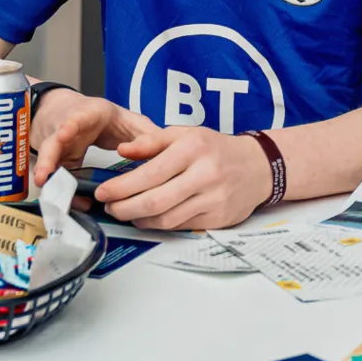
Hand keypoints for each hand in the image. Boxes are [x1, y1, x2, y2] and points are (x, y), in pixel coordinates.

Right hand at [30, 93, 163, 187]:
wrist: (75, 113)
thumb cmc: (101, 117)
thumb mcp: (126, 120)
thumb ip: (144, 135)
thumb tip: (168, 152)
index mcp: (87, 115)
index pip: (76, 118)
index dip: (70, 126)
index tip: (65, 133)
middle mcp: (67, 130)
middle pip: (53, 143)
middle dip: (48, 158)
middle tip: (45, 174)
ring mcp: (58, 147)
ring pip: (47, 161)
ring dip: (46, 176)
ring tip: (44, 187)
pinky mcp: (57, 162)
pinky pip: (55, 177)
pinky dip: (59, 189)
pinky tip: (63, 202)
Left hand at [93, 126, 270, 229]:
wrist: (258, 166)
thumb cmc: (217, 149)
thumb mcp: (185, 134)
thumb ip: (152, 141)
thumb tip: (123, 151)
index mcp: (193, 149)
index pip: (150, 173)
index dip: (121, 186)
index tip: (103, 191)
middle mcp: (205, 175)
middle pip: (155, 201)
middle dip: (125, 208)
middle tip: (110, 207)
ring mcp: (213, 199)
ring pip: (166, 219)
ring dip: (139, 219)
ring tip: (126, 212)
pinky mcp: (218, 218)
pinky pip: (181, 226)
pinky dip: (159, 224)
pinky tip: (149, 217)